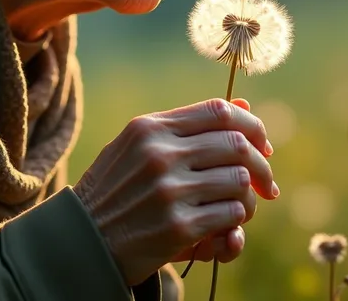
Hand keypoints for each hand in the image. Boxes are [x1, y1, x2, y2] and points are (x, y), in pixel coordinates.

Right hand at [73, 98, 277, 285]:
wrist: (82, 241)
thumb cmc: (116, 189)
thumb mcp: (139, 146)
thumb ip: (189, 127)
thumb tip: (246, 106)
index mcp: (150, 128)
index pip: (219, 111)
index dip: (251, 125)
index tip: (262, 145)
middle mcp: (160, 153)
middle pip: (237, 145)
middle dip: (261, 165)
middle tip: (265, 184)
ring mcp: (169, 189)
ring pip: (239, 181)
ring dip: (249, 199)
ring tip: (240, 209)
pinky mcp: (178, 227)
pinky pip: (231, 216)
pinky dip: (237, 223)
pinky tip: (226, 230)